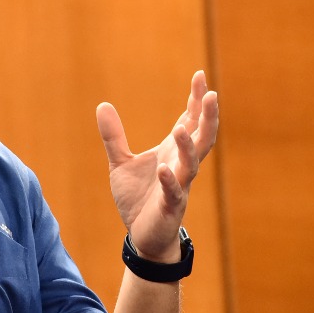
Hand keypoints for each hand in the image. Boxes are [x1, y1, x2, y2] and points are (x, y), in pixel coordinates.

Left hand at [96, 71, 217, 262]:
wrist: (142, 236)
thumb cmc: (138, 198)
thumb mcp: (120, 162)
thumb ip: (114, 136)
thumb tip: (102, 104)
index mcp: (172, 152)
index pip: (189, 121)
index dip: (196, 100)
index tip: (199, 76)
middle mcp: (180, 166)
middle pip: (201, 138)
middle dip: (207, 117)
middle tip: (211, 95)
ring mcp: (178, 186)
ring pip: (191, 163)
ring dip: (187, 146)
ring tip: (181, 127)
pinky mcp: (170, 207)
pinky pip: (173, 192)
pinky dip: (169, 180)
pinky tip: (164, 168)